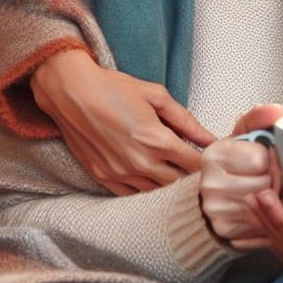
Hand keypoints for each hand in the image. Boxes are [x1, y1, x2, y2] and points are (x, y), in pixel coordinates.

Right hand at [32, 48, 215, 194]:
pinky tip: (149, 173)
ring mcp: (120, 173)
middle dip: (190, 175)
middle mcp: (139, 162)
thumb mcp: (157, 96)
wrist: (71, 93)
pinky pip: (132, 194)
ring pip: (156, 192)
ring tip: (172, 168)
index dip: (206, 163)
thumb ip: (186, 121)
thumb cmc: (115, 88)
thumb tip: (210, 138)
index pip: (194, 165)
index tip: (210, 157)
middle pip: (178, 182)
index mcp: (156, 140)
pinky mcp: (103, 177)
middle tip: (194, 165)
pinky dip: (145, 187)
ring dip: (167, 183)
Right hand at [199, 104, 282, 242]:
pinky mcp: (225, 229)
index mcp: (214, 155)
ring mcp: (216, 209)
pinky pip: (262, 223)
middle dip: (277, 179)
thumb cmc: (233, 161)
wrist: (210, 194)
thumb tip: (277, 110)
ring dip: (276, 198)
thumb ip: (258, 118)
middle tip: (276, 176)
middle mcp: (210, 183)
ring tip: (274, 190)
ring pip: (267, 204)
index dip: (273, 158)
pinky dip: (271, 216)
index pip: (260, 158)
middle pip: (266, 183)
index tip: (272, 157)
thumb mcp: (241, 136)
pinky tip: (269, 208)